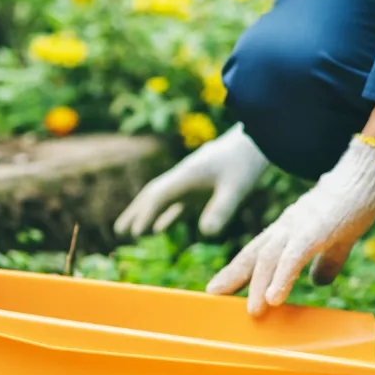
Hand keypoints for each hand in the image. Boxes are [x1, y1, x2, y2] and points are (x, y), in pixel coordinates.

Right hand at [114, 124, 269, 237]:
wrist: (255, 140)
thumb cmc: (246, 163)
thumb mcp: (237, 188)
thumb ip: (221, 209)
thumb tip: (205, 233)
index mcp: (187, 175)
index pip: (159, 196)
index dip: (145, 213)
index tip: (134, 232)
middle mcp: (183, 177)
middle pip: (152, 194)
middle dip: (136, 212)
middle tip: (119, 231)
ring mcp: (190, 181)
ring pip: (161, 199)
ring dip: (146, 213)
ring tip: (131, 231)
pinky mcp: (199, 185)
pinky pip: (176, 202)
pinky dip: (165, 215)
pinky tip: (159, 228)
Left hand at [205, 135, 374, 314]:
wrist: (367, 176)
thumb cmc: (354, 204)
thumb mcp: (338, 239)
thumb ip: (327, 260)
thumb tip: (318, 282)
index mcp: (290, 228)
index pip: (258, 251)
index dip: (238, 269)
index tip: (219, 288)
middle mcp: (288, 226)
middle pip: (255, 253)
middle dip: (233, 275)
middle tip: (213, 295)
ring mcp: (300, 226)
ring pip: (270, 257)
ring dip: (259, 285)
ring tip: (253, 311)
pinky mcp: (317, 229)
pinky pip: (294, 256)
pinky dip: (282, 278)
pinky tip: (274, 297)